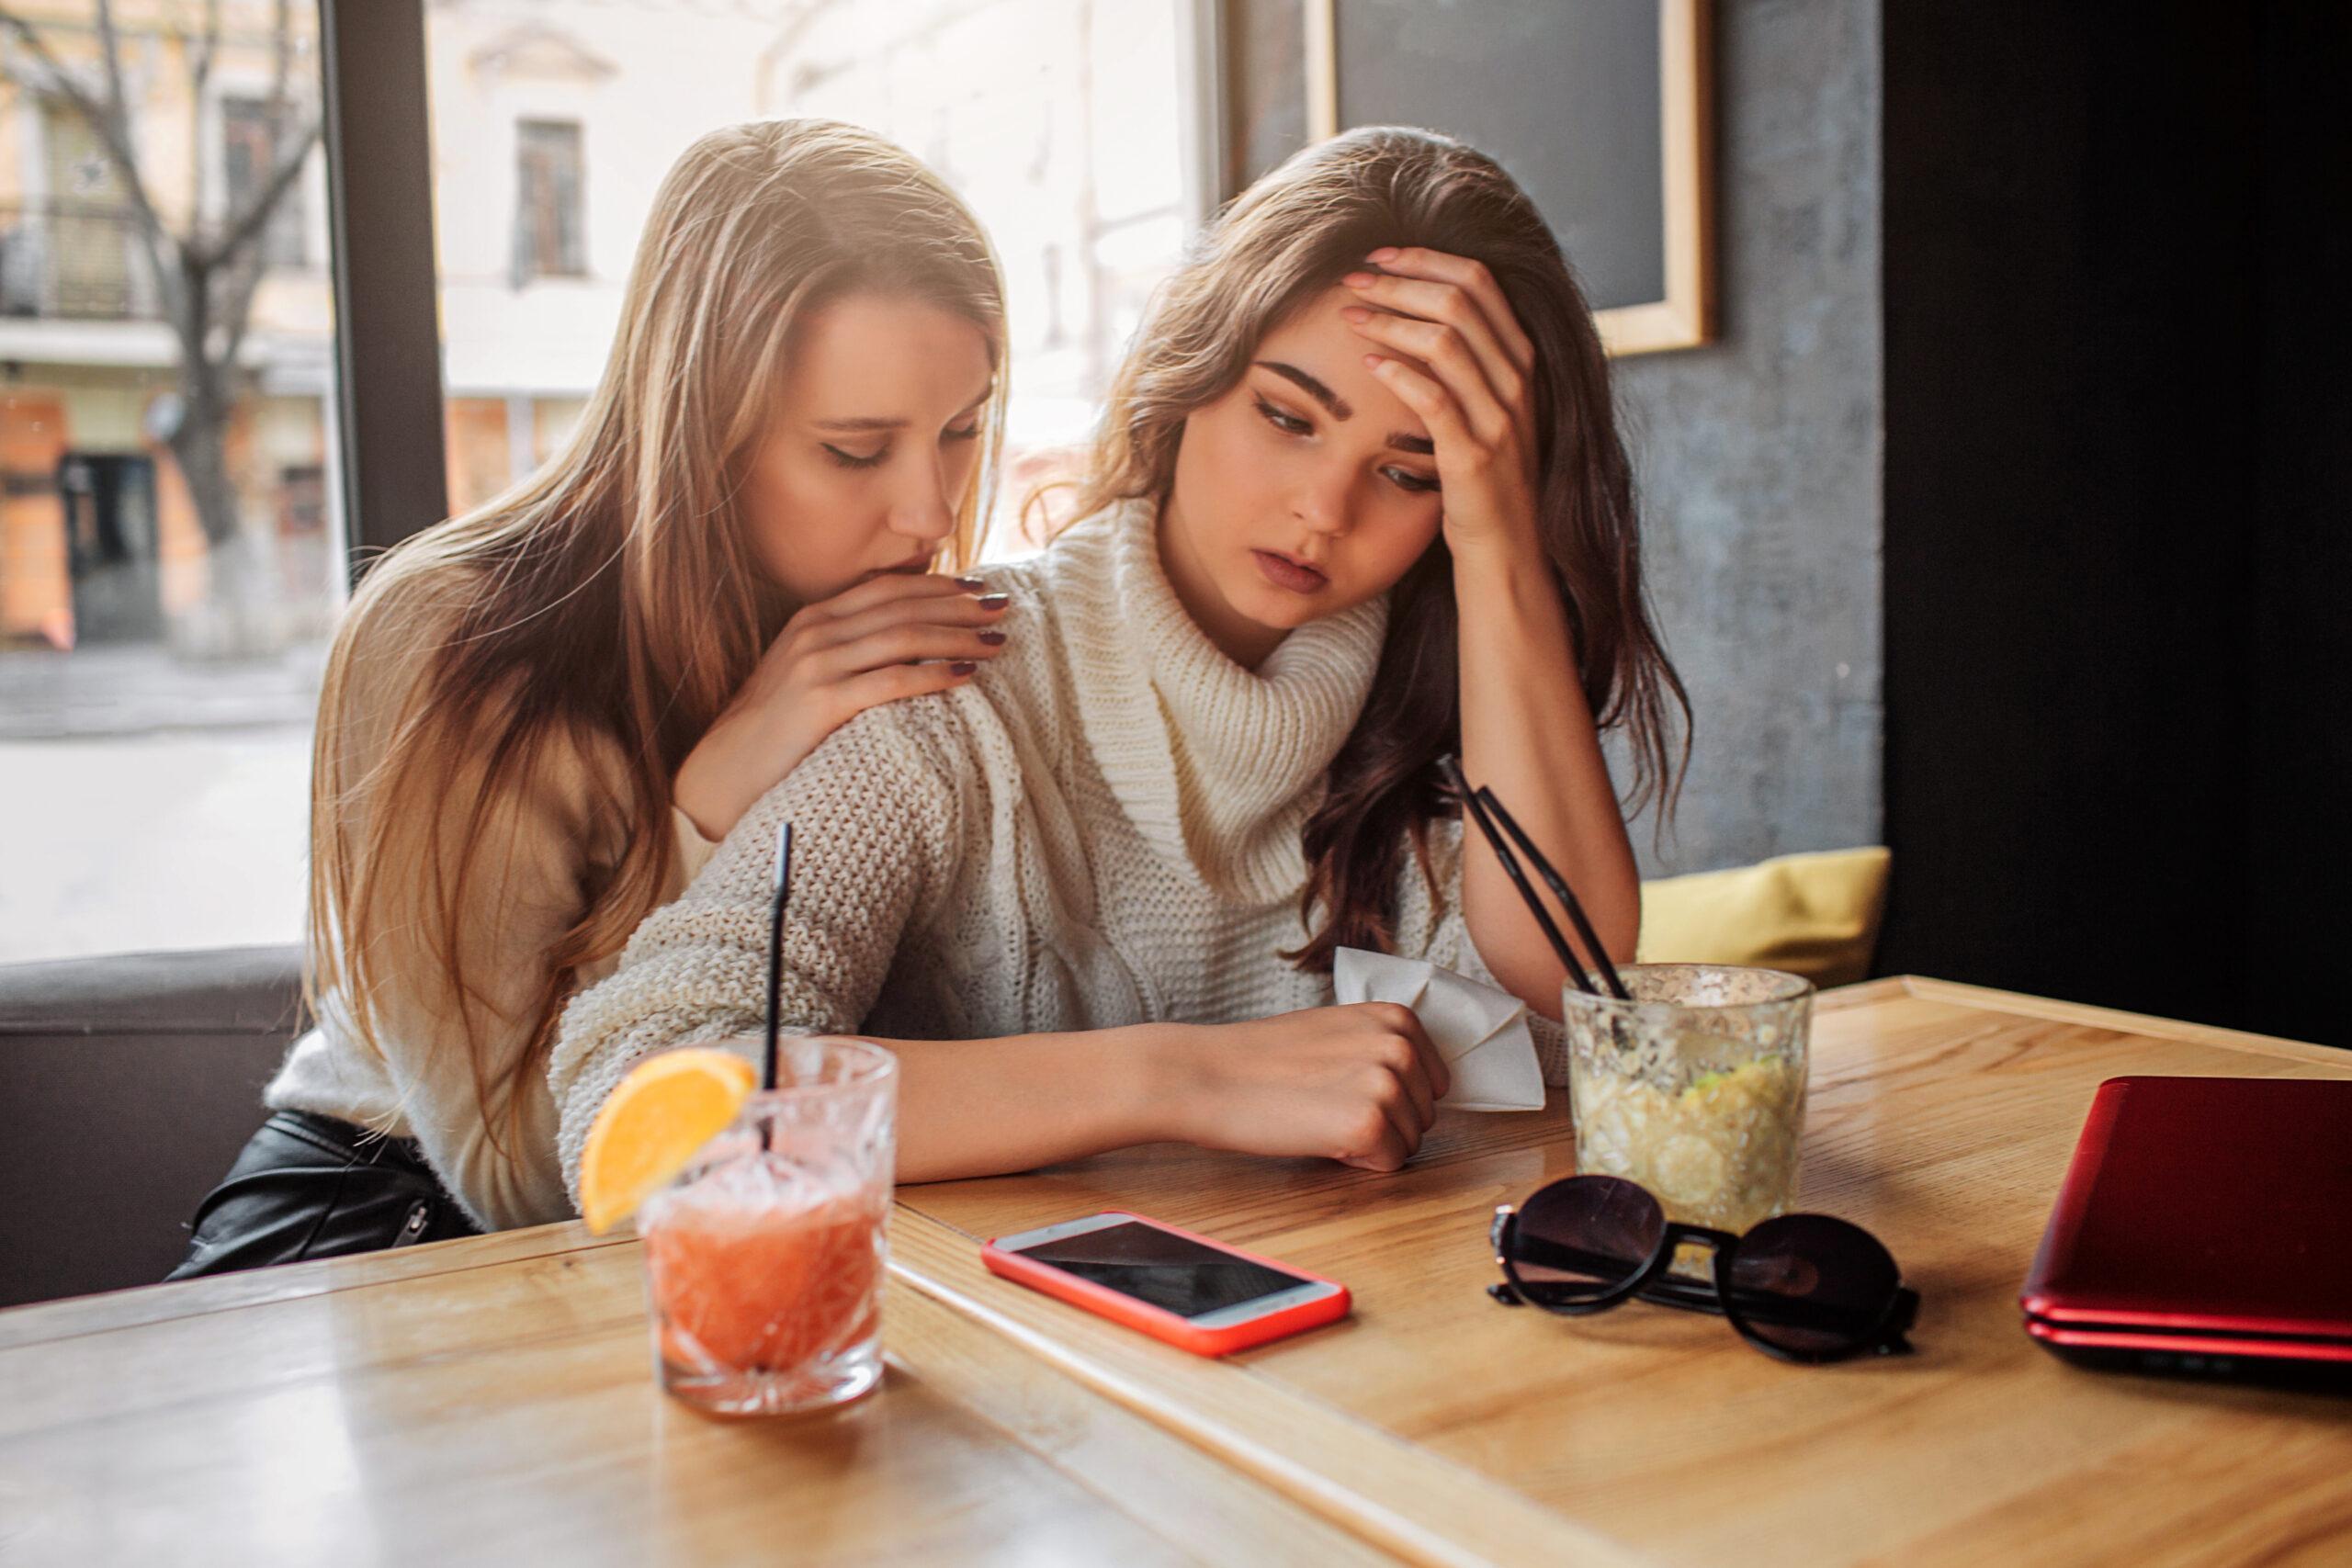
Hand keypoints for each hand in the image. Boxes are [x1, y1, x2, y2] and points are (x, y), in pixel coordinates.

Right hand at [674, 571, 1010, 839]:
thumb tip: (907, 634)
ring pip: (903, 638)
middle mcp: (817, 632)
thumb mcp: (806, 671)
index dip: (939, 585)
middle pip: (903, 607)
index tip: (980, 589)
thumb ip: (847, 646)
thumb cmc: (776, 727)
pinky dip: (933, 675)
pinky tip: (965, 676)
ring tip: (996, 643)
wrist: (725, 769)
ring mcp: (817, 664)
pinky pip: (890, 680)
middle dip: (959, 606)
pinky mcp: (822, 701)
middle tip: (1004, 609)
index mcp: (815, 618)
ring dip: (956, 637)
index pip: (889, 589)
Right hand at [1155, 1003, 1453, 1172]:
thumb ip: (1380, 1048)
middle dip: (1383, 1121)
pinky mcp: (1368, 1124)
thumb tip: (1416, 1084)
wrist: (1207, 1075)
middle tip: (1324, 1104)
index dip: (1390, 1098)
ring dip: (1370, 1143)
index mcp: (1397, 1018)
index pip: (1432, 1083)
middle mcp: (1400, 1046)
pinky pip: (1389, 1164)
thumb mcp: (1337, 1031)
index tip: (1346, 1089)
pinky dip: (1357, 1162)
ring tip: (1318, 1117)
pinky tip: (1318, 1137)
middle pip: (1424, 1115)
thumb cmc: (1262, 1059)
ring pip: (1409, 1142)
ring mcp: (1387, 1085)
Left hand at [1339, 246, 1540, 563]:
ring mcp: (1499, 418)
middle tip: (1351, 280)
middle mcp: (1516, 380)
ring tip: (1349, 317)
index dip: (1425, 259)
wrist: (1505, 545)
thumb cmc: (1480, 473)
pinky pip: (1434, 399)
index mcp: (1519, 357)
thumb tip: (1416, 308)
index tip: (1379, 256)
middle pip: (1459, 300)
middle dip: (1399, 281)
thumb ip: (1466, 359)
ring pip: (1445, 342)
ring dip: (1389, 320)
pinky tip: (1367, 364)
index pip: (1478, 280)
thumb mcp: (1484, 405)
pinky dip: (1398, 374)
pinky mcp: (1474, 456)